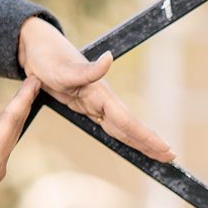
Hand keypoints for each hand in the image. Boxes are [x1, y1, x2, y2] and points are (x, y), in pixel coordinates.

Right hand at [0, 80, 40, 207]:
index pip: (11, 120)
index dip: (22, 98)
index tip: (34, 80)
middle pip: (16, 128)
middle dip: (25, 104)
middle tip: (35, 83)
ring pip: (11, 138)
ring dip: (18, 116)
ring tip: (25, 97)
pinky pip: (4, 146)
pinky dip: (9, 129)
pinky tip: (8, 121)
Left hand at [17, 17, 176, 163]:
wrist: (37, 48)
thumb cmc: (48, 58)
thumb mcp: (63, 68)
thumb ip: (88, 69)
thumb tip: (109, 58)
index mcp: (101, 94)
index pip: (127, 121)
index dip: (146, 136)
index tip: (165, 148)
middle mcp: (103, 100)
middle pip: (130, 127)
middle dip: (150, 143)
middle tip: (170, 158)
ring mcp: (96, 103)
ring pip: (122, 128)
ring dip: (140, 141)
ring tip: (157, 154)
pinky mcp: (87, 105)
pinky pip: (110, 125)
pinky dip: (123, 135)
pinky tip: (130, 141)